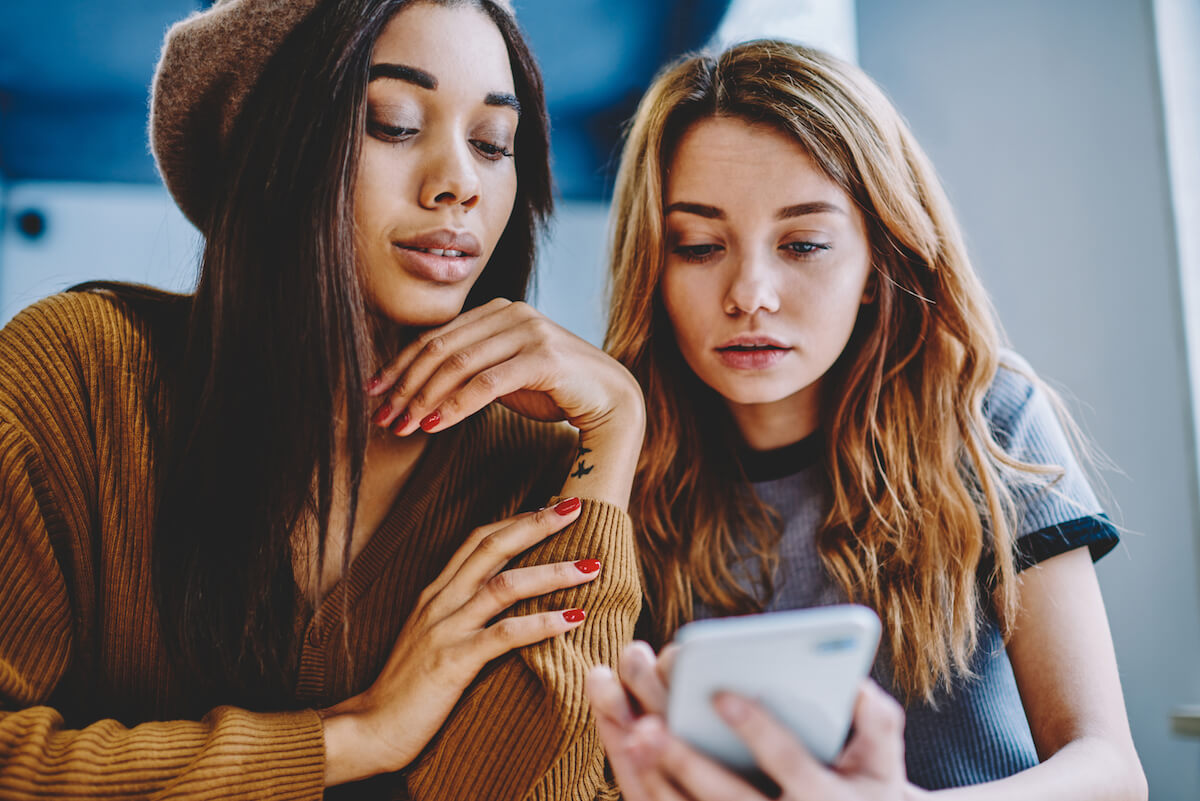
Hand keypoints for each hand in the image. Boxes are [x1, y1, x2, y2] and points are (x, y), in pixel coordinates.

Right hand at [321, 500, 600, 785]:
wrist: (370, 728)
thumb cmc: (407, 689)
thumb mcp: (432, 637)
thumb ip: (461, 613)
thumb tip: (504, 599)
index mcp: (436, 593)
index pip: (479, 540)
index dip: (516, 520)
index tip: (552, 506)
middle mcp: (440, 602)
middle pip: (493, 547)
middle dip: (537, 524)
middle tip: (576, 507)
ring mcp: (445, 630)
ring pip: (505, 586)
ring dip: (552, 572)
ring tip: (590, 567)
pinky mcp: (453, 662)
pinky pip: (504, 635)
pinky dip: (541, 623)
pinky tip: (572, 618)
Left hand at [367, 298, 642, 440]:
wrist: (612, 400)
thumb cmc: (555, 390)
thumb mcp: (504, 375)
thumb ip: (470, 369)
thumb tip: (417, 386)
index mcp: (498, 310)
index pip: (436, 337)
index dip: (400, 366)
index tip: (375, 393)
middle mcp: (511, 312)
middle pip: (440, 349)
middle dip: (406, 386)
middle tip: (382, 417)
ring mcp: (529, 331)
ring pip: (458, 365)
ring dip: (424, 399)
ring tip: (402, 427)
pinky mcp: (544, 357)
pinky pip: (487, 383)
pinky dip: (455, 405)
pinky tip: (434, 426)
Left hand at [586, 644, 914, 800]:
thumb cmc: (869, 792)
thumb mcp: (884, 763)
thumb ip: (878, 722)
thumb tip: (854, 684)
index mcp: (824, 798)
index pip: (787, 763)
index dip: (757, 730)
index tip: (723, 695)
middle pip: (728, 797)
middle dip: (687, 762)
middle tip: (647, 725)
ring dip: (658, 778)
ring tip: (630, 733)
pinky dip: (655, 791)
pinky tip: (630, 754)